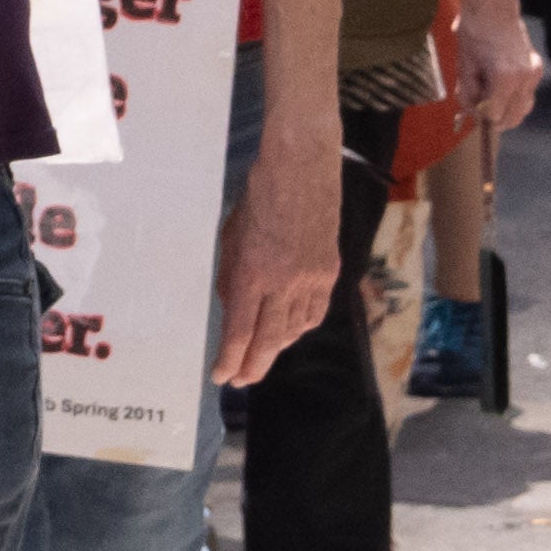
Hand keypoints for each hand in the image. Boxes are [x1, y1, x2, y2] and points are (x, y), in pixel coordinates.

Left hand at [210, 139, 346, 384]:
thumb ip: (231, 276)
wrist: (301, 170)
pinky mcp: (329, 271)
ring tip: (260, 358)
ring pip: (295, 330)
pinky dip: (300, 328)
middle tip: (241, 380)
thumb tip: (232, 308)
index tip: (221, 376)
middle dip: (253, 366)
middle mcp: (284, 282)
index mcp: (253, 273)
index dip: (230, 359)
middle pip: (269, 340)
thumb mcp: (231, 237)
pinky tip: (289, 333)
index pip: (240, 331)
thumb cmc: (258, 197)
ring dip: (276, 349)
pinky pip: (315, 312)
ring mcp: (311, 279)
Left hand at [451, 0, 540, 136]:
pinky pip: (527, 94)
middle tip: (479, 108)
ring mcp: (534, 73)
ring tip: (489, 96)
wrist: (493, 6)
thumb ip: (469, 93)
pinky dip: (514, 98)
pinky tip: (499, 88)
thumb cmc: (475, 32)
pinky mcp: (537, 68)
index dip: (480, 115)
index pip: (495, 115)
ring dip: (506, 110)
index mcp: (505, 77)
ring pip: (524, 108)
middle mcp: (525, 78)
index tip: (471, 109)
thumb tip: (473, 112)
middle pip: (514, 117)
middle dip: (495, 118)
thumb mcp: (464, 65)